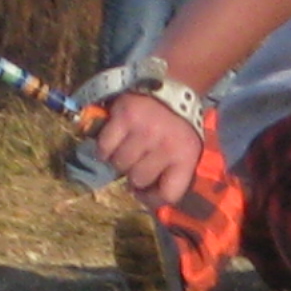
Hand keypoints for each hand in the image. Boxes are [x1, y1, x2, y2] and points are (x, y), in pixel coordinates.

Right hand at [92, 92, 205, 208]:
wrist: (171, 91)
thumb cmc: (177, 129)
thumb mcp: (186, 153)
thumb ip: (171, 177)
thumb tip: (141, 199)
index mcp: (185, 157)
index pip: (168, 195)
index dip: (153, 199)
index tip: (145, 192)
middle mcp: (166, 145)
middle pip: (138, 180)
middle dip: (134, 175)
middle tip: (136, 162)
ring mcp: (144, 130)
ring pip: (119, 165)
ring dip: (119, 161)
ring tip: (126, 151)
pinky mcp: (124, 116)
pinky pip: (105, 147)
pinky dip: (104, 149)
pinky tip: (113, 143)